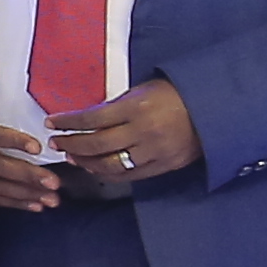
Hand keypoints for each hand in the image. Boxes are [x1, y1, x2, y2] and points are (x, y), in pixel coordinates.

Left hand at [47, 76, 203, 190]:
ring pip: (111, 164)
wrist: (214, 110)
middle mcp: (143, 132)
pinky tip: (95, 168)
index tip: (52, 122)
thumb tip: (88, 119)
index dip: (68, 122)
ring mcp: (154, 151)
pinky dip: (109, 174)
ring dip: (86, 162)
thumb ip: (116, 106)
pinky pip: (130, 175)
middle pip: (96, 144)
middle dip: (71, 144)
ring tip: (73, 156)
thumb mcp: (142, 91)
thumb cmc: (176, 95)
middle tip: (56, 143)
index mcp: (136, 108)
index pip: (92, 118)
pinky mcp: (164, 165)